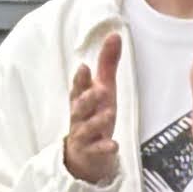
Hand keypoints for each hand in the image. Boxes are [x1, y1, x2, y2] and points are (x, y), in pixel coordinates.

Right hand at [64, 28, 123, 185]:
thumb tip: (114, 35)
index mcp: (81, 100)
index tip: (83, 67)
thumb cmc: (94, 116)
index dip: (79, 79)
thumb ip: (107, 64)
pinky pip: (96, 151)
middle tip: (101, 90)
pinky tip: (114, 146)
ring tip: (109, 114)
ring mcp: (83, 136)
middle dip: (88, 98)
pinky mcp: (90, 154)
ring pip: (87, 128)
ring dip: (97, 121)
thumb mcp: (103, 89)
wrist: (86, 156)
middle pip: (79, 107)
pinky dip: (104, 148)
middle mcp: (79, 117)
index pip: (78, 88)